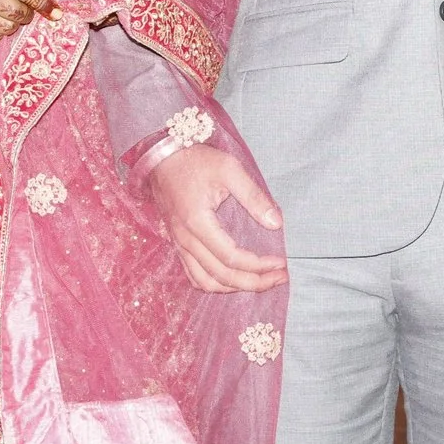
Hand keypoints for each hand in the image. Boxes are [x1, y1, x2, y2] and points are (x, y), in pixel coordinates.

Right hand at [149, 146, 285, 294]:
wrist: (163, 156)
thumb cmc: (196, 160)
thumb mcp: (229, 169)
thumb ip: (253, 196)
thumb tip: (276, 223)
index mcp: (198, 223)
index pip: (232, 258)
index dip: (259, 265)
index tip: (280, 263)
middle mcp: (186, 240)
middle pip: (221, 277)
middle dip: (253, 282)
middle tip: (279, 278)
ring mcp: (179, 244)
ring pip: (206, 282)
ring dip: (234, 287)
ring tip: (259, 281)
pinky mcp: (178, 243)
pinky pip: (194, 275)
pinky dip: (215, 283)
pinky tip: (233, 278)